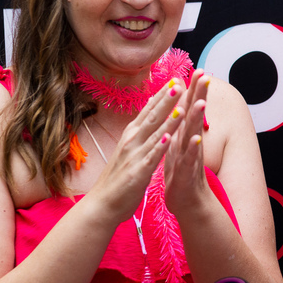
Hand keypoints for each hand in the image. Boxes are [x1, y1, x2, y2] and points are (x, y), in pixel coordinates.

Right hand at [86, 81, 183, 221]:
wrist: (102, 204)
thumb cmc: (118, 178)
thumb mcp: (129, 149)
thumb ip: (140, 131)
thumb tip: (149, 111)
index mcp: (132, 135)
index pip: (148, 110)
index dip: (162, 95)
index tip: (175, 78)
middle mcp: (132, 141)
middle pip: (152, 116)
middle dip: (166, 99)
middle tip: (179, 82)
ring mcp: (135, 155)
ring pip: (155, 133)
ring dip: (168, 118)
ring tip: (180, 104)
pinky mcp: (139, 171)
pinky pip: (152, 156)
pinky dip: (160, 145)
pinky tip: (170, 136)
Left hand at [164, 70, 212, 211]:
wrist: (188, 201)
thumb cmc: (180, 172)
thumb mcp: (179, 145)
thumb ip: (181, 126)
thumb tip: (181, 106)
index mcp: (185, 134)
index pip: (189, 108)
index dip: (193, 89)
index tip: (197, 70)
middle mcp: (191, 142)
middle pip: (196, 114)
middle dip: (200, 95)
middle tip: (205, 76)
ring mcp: (191, 156)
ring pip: (195, 133)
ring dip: (198, 118)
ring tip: (201, 102)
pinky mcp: (187, 171)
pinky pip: (190, 158)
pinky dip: (192, 148)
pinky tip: (196, 138)